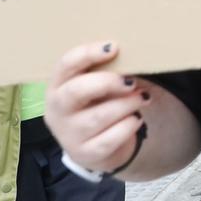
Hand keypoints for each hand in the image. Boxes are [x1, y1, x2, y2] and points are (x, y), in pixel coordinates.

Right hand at [46, 41, 148, 172]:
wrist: (96, 147)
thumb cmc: (97, 106)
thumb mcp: (96, 87)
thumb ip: (105, 71)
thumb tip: (132, 55)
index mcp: (57, 86)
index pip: (65, 64)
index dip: (88, 53)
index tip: (114, 47)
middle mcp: (57, 110)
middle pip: (75, 91)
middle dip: (107, 82)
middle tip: (130, 82)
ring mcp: (69, 135)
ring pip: (98, 116)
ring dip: (127, 104)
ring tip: (142, 98)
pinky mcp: (86, 154)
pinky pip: (110, 139)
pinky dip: (128, 126)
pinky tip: (136, 119)